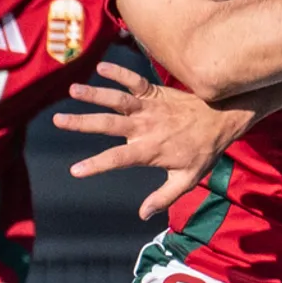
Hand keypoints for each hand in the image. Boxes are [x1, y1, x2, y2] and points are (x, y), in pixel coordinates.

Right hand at [53, 61, 245, 219]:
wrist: (222, 120)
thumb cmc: (203, 151)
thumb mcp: (188, 179)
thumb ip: (164, 197)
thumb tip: (144, 215)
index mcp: (149, 150)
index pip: (118, 159)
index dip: (97, 165)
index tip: (76, 171)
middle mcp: (144, 127)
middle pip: (109, 124)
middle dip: (82, 123)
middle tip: (58, 120)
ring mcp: (148, 108)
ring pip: (117, 100)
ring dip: (94, 94)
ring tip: (73, 90)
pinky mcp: (154, 93)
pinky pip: (134, 81)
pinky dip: (119, 73)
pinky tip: (101, 67)